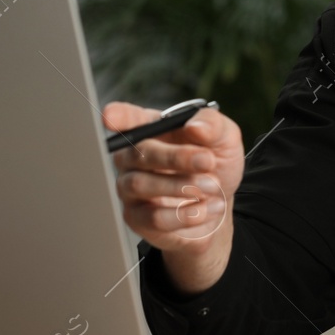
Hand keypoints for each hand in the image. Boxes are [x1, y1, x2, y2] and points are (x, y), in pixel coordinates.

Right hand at [104, 101, 242, 291]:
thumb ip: (212, 124)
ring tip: (213, 188)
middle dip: (176, 157)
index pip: (128, 118)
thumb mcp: (224, 138)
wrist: (220, 205)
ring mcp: (130, 187)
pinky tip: (207, 208)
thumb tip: (196, 126)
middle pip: (140, 152)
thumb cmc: (215, 164)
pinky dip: (186, 213)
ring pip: (141, 184)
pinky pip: (154, 217)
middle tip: (208, 161)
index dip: (117, 116)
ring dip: (182, 186)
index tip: (110, 117)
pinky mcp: (137, 218)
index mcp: (151, 129)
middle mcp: (133, 157)